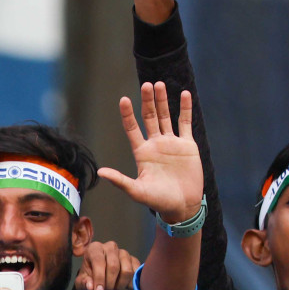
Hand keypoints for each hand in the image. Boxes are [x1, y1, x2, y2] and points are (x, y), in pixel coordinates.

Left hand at [74, 241, 140, 289]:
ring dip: (120, 285)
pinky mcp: (134, 260)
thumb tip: (91, 287)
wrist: (100, 279)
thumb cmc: (89, 279)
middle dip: (110, 284)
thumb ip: (84, 284)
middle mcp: (109, 247)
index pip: (99, 261)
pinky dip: (130, 284)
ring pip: (127, 271)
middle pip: (114, 266)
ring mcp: (123, 253)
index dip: (99, 278)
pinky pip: (137, 274)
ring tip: (114, 289)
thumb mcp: (82, 283)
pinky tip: (123, 286)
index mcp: (94, 249)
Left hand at [97, 82, 202, 222]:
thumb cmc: (157, 201)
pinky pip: (186, 122)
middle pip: (149, 117)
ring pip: (166, 116)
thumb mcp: (137, 191)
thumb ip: (120, 181)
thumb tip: (101, 173)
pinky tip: (184, 94)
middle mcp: (155, 144)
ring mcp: (171, 143)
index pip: (132, 128)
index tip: (123, 99)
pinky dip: (185, 108)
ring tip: (159, 84)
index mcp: (142, 152)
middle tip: (146, 85)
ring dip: (163, 100)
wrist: (182, 206)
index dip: (128, 114)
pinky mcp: (188, 145)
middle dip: (147, 101)